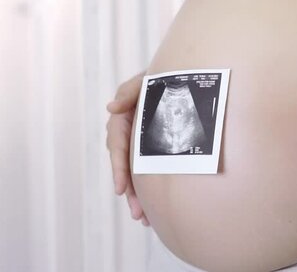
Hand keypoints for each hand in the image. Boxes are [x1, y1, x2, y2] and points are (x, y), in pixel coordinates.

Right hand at [106, 70, 149, 225]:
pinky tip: (153, 209)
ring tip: (145, 218)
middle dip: (130, 190)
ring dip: (139, 196)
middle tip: (137, 213)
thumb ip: (129, 92)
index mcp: (123, 117)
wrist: (185, 79)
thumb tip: (111, 108)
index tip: (121, 188)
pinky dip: (150, 188)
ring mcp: (142, 142)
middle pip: (126, 165)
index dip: (119, 167)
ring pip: (137, 172)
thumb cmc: (164, 77)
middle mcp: (130, 132)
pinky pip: (150, 169)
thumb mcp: (146, 80)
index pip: (118, 144)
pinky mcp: (155, 147)